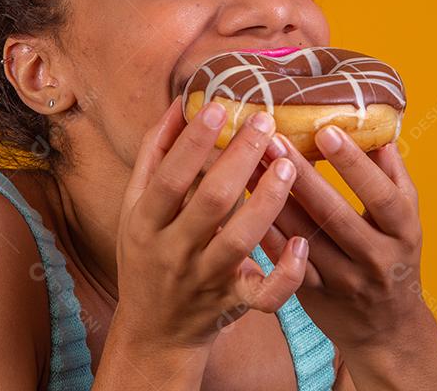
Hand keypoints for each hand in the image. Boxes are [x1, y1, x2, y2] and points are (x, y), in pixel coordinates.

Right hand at [111, 95, 309, 351]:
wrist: (154, 332)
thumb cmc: (147, 255)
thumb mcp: (135, 207)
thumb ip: (155, 155)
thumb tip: (181, 103)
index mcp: (145, 223)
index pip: (168, 178)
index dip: (192, 143)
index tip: (219, 108)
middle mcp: (173, 252)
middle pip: (209, 203)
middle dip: (239, 160)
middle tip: (266, 123)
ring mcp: (205, 279)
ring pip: (240, 241)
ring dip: (268, 202)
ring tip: (289, 165)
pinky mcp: (233, 302)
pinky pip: (264, 295)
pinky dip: (286, 273)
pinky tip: (301, 243)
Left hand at [247, 125, 425, 351]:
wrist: (386, 328)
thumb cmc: (394, 255)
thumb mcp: (407, 219)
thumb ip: (393, 175)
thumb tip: (377, 128)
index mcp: (403, 233)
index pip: (380, 194)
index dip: (353, 164)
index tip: (325, 131)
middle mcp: (375, 259)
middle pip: (334, 214)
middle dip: (301, 175)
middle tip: (273, 139)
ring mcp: (342, 280)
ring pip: (302, 236)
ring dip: (273, 198)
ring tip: (250, 160)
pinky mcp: (312, 295)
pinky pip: (282, 260)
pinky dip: (264, 231)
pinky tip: (243, 202)